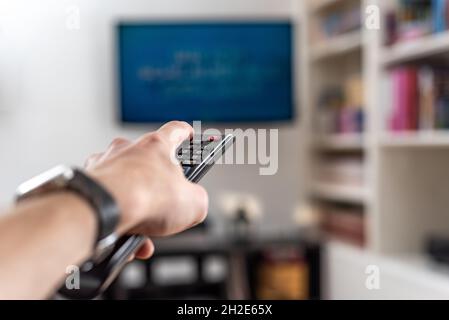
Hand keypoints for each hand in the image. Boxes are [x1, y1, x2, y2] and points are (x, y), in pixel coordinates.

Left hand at [84, 121, 208, 257]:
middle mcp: (127, 150)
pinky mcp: (88, 184)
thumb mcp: (193, 204)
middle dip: (159, 187)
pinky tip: (126, 240)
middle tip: (166, 205)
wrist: (102, 208)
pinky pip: (108, 201)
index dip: (186, 134)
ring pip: (127, 185)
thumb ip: (198, 201)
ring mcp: (105, 165)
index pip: (176, 131)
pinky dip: (118, 220)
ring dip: (139, 209)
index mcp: (156, 145)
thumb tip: (194, 207)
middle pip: (148, 163)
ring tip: (146, 232)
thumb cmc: (143, 196)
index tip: (190, 136)